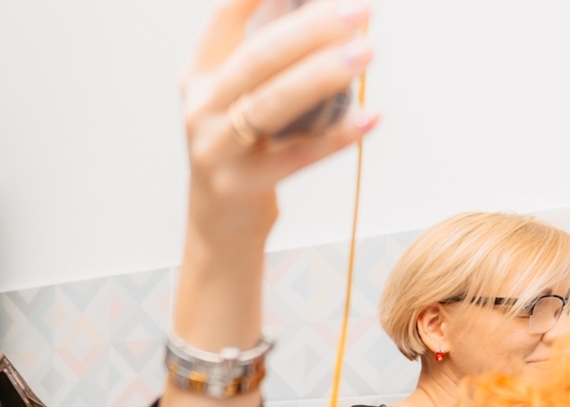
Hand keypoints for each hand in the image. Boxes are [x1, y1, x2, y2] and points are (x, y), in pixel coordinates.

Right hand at [181, 0, 373, 253]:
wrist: (219, 222)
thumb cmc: (243, 147)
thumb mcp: (237, 96)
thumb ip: (269, 57)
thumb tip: (334, 13)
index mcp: (200, 75)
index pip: (226, 17)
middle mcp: (202, 107)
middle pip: (257, 58)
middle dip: (311, 28)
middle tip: (359, 11)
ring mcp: (216, 148)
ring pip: (271, 103)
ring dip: (322, 74)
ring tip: (366, 54)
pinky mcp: (241, 185)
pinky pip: (295, 156)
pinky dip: (335, 137)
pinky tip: (369, 117)